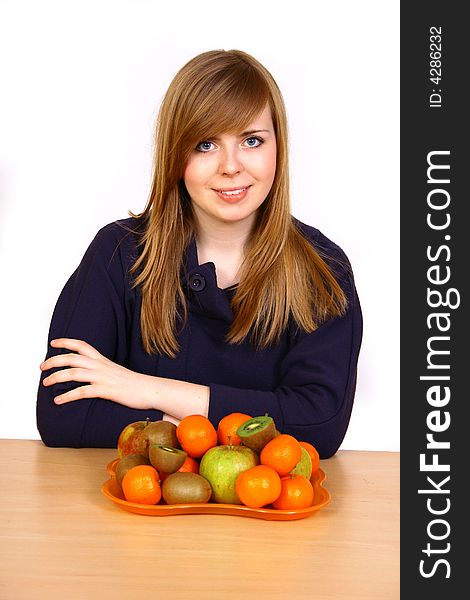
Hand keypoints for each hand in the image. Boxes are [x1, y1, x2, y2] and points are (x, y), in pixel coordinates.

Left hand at [40, 338, 155, 408]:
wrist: (151, 389)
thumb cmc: (136, 384)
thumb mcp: (117, 372)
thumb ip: (103, 371)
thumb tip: (91, 375)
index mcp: (103, 361)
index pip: (82, 345)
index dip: (66, 342)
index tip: (53, 343)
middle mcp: (101, 366)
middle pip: (72, 358)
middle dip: (53, 361)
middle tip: (42, 367)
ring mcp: (103, 378)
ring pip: (73, 373)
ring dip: (56, 377)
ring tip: (45, 383)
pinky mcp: (106, 390)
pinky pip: (82, 392)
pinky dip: (67, 396)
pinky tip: (58, 400)